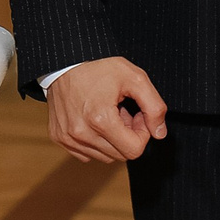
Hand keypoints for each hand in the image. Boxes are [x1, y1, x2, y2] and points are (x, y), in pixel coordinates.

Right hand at [47, 57, 167, 164]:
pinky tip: (96, 121)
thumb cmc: (99, 67)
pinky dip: (96, 142)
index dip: (143, 133)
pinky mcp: (60, 138)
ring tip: (109, 115)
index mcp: (100, 120)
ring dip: (113, 140)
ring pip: (105, 157)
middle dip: (128, 136)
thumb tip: (160, 134)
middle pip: (120, 155)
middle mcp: (81, 133)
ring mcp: (68, 138)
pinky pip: (87, 154)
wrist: (66, 63)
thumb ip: (154, 107)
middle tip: (124, 113)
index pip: (134, 150)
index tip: (138, 116)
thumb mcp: (135, 79)